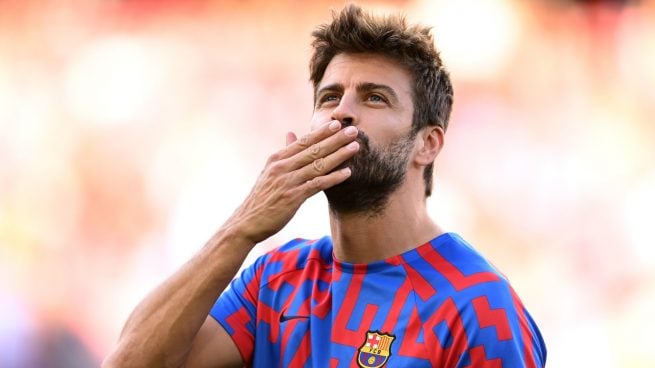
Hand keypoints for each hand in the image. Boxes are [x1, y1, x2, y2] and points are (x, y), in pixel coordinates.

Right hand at [226, 120, 359, 243]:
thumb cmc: (262, 198)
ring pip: (318, 165)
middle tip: (353, 131)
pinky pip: (317, 184)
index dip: (322, 132)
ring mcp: (288, 181)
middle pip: (313, 150)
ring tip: (355, 147)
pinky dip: (333, 178)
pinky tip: (347, 173)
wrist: (248, 222)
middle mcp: (282, 167)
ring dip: (339, 155)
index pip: (303, 141)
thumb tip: (291, 133)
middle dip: (335, 139)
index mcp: (277, 159)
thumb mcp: (270, 171)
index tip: (338, 124)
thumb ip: (284, 153)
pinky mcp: (293, 197)